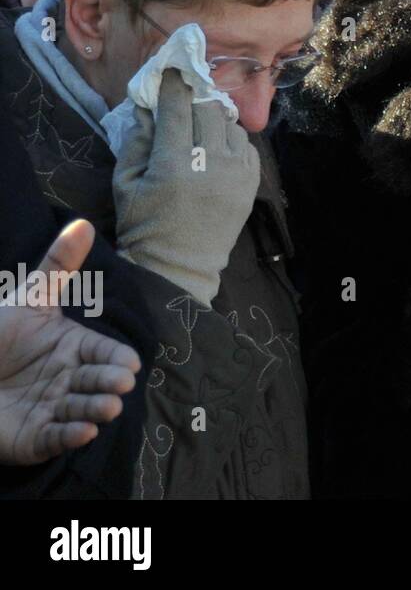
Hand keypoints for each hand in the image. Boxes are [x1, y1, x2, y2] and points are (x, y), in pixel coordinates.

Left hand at [0, 219, 141, 465]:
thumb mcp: (28, 298)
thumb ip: (57, 265)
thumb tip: (82, 222)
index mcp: (74, 348)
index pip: (104, 354)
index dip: (117, 360)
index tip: (130, 365)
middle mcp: (69, 380)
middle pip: (97, 383)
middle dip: (109, 385)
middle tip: (119, 386)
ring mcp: (53, 409)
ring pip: (81, 411)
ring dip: (95, 411)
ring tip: (106, 409)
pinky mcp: (34, 438)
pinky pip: (56, 439)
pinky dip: (70, 437)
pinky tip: (82, 432)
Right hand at [112, 70, 261, 306]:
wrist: (179, 266)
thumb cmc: (144, 224)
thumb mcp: (125, 182)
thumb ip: (136, 140)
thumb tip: (145, 105)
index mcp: (174, 163)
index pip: (178, 109)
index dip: (174, 85)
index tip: (171, 70)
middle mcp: (211, 163)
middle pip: (208, 111)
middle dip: (195, 99)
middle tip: (186, 95)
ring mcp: (237, 173)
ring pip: (231, 125)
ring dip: (216, 119)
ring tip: (202, 125)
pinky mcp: (251, 183)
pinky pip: (247, 146)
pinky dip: (232, 140)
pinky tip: (218, 146)